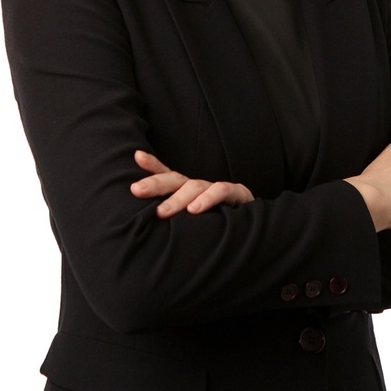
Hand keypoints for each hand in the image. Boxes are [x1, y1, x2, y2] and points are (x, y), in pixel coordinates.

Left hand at [130, 150, 253, 218]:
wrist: (254, 234)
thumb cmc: (219, 228)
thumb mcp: (192, 223)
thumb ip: (173, 217)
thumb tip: (148, 218)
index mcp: (188, 192)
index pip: (168, 176)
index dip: (153, 166)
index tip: (137, 156)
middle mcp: (201, 187)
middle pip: (175, 179)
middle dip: (156, 183)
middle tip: (136, 190)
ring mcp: (218, 189)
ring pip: (195, 186)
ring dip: (177, 199)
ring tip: (161, 212)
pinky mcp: (237, 193)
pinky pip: (221, 191)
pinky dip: (207, 199)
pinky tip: (195, 210)